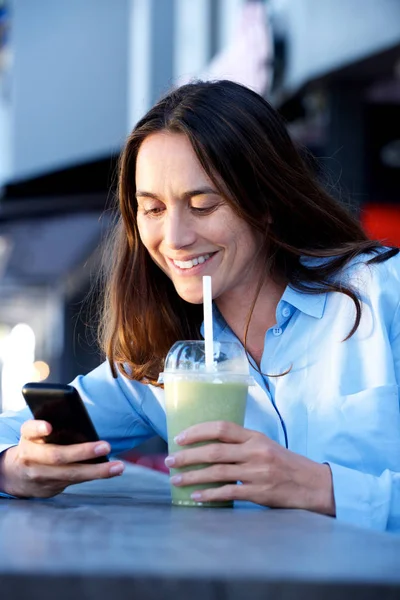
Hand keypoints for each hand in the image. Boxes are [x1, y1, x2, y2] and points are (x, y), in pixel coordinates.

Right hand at [0, 419, 124, 497]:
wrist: (14, 476)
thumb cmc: (33, 446)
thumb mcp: (33, 434)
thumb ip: (48, 426)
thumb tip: (77, 417)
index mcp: (28, 438)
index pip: (29, 430)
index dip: (38, 428)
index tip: (49, 426)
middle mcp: (32, 458)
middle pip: (57, 456)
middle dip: (83, 452)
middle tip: (106, 446)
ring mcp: (42, 476)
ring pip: (71, 474)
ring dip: (98, 471)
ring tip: (118, 466)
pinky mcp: (52, 488)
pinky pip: (76, 481)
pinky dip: (95, 475)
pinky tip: (112, 471)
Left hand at [166, 421, 335, 514]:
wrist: (314, 485)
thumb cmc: (286, 464)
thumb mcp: (266, 445)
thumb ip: (242, 444)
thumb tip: (210, 444)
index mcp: (255, 437)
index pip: (221, 427)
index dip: (197, 431)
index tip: (179, 438)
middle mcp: (255, 451)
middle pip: (214, 451)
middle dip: (187, 455)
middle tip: (169, 461)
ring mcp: (257, 472)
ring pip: (217, 472)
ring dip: (192, 477)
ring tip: (175, 480)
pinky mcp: (259, 492)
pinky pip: (228, 493)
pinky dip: (209, 495)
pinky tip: (196, 497)